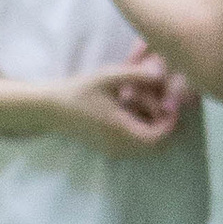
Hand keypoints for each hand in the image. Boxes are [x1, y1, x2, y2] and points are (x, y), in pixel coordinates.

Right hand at [50, 53, 185, 154]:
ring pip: (146, 148)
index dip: (171, 123)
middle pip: (156, 147)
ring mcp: (114, 150)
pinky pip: (135, 147)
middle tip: (165, 105)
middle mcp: (120, 146)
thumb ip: (136, 74)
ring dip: (154, 130)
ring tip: (150, 107)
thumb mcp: (108, 77)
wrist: (51, 109)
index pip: (158, 137)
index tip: (171, 103)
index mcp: (121, 130)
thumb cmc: (79, 91)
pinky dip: (143, 133)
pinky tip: (135, 114)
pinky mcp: (109, 150)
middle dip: (165, 127)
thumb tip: (161, 73)